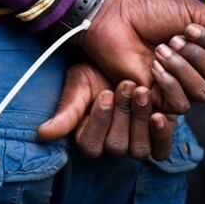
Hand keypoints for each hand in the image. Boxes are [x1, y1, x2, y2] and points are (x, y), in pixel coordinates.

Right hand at [38, 62, 175, 159]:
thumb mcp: (79, 87)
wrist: (126, 53)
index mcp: (90, 135)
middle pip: (117, 147)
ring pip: (139, 149)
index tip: (104, 94)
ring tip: (141, 92)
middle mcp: (113, 142)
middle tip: (125, 86)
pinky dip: (161, 134)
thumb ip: (67, 112)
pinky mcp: (159, 134)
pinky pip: (161, 149)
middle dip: (121, 115)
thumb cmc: (97, 71)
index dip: (99, 122)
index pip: (91, 146)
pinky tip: (159, 115)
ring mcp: (137, 140)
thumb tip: (42, 134)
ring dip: (140, 121)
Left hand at [82, 0, 204, 112]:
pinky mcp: (160, 99)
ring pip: (204, 93)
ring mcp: (179, 85)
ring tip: (161, 50)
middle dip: (200, 57)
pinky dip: (170, 84)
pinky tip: (154, 67)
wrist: (114, 19)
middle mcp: (197, 69)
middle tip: (175, 39)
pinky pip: (181, 105)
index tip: (189, 27)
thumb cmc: (148, 11)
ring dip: (184, 69)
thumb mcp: (189, 10)